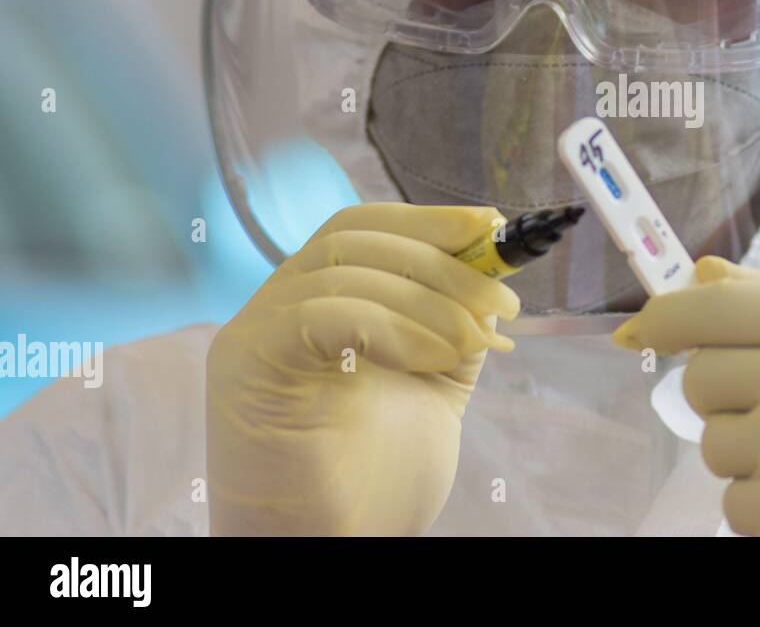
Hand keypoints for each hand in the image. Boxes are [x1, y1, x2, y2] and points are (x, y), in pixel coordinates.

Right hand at [206, 204, 517, 534]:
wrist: (329, 550)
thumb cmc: (372, 481)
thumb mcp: (433, 387)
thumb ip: (450, 328)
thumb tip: (492, 275)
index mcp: (315, 300)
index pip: (364, 228)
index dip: (430, 220)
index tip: (493, 227)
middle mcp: (275, 304)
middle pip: (357, 238)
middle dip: (443, 262)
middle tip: (502, 301)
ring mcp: (254, 329)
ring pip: (347, 270)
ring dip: (431, 300)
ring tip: (480, 339)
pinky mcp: (246, 362)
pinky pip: (322, 313)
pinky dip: (391, 325)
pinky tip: (435, 357)